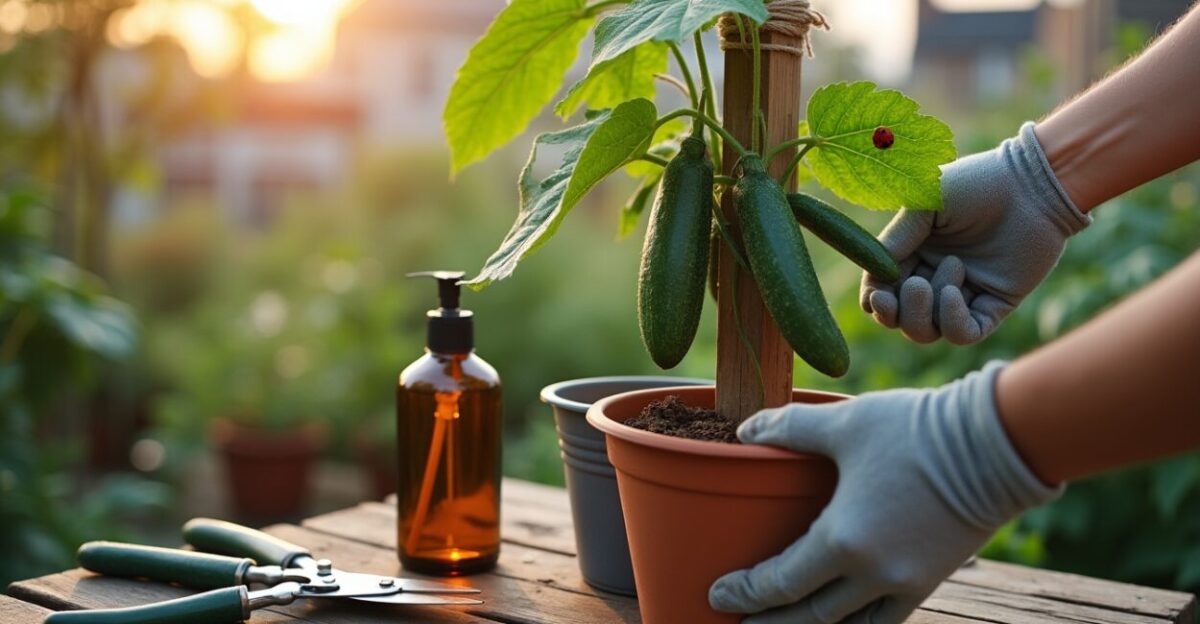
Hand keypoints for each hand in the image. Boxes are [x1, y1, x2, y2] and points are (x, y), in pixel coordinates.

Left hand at [708, 363, 1060, 623]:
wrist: (995, 444)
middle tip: (738, 623)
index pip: (780, 583)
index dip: (746, 593)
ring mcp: (904, 584)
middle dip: (769, 622)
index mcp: (843, 540)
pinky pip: (885, 621)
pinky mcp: (930, 581)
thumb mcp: (843, 422)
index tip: (718, 595)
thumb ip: (789, 428)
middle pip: (808, 617)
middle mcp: (872, 575)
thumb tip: (747, 432)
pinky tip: (842, 623)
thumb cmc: (915, 430)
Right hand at [861, 123, 1090, 344]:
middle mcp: (934, 276)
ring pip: (928, 331)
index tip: (877, 295)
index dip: (875, 300)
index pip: (881, 290)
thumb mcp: (925, 203)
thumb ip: (896, 238)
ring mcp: (964, 293)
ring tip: (952, 266)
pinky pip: (963, 334)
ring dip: (927, 310)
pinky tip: (956, 290)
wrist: (1033, 185)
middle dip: (897, 313)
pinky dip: (952, 321)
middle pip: (900, 319)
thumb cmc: (977, 183)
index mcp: (913, 252)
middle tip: (914, 285)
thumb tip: (875, 276)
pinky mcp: (993, 305)